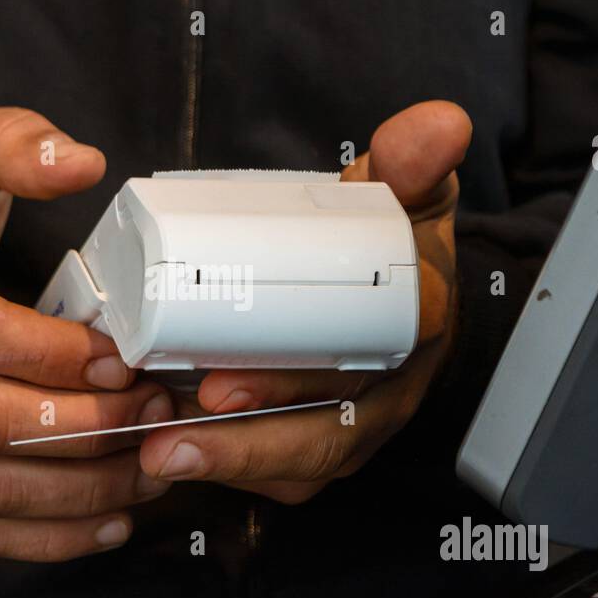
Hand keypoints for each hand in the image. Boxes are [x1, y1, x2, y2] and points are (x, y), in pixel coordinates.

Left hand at [137, 100, 468, 501]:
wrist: (408, 292)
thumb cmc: (398, 249)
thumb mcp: (408, 199)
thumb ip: (410, 162)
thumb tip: (439, 124)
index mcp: (409, 334)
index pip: (358, 368)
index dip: (293, 384)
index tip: (223, 386)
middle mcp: (386, 393)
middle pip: (321, 434)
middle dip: (245, 440)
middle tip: (171, 431)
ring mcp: (356, 426)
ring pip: (298, 463)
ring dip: (228, 464)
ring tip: (159, 456)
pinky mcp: (322, 445)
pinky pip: (279, 474)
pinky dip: (227, 468)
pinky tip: (169, 456)